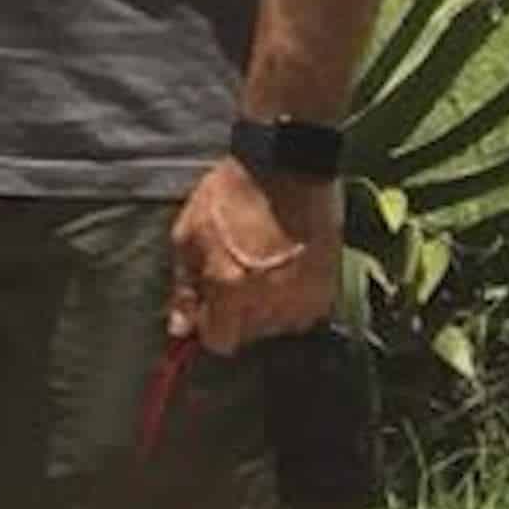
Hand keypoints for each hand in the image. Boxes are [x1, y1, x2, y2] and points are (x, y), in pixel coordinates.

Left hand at [167, 155, 341, 351]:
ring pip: (278, 326)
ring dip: (267, 308)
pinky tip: (285, 269)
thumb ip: (184, 287)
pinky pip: (304, 313)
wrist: (286, 166)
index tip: (208, 307)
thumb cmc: (230, 195)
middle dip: (236, 315)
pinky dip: (293, 299)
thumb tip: (179, 329)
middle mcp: (270, 302)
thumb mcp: (189, 236)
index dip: (209, 326)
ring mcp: (303, 297)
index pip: (219, 342)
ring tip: (262, 268)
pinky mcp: (329, 288)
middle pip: (248, 336)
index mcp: (230, 290)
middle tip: (234, 276)